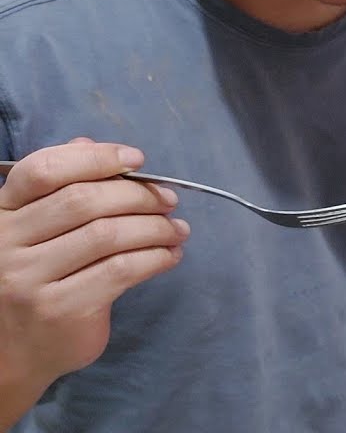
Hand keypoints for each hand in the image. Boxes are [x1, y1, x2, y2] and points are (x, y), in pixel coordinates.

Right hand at [0, 140, 188, 424]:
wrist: (13, 353)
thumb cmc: (35, 280)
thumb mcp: (35, 231)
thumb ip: (58, 187)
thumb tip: (90, 144)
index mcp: (1, 214)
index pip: (42, 170)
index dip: (95, 158)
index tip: (137, 159)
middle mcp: (6, 244)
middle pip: (84, 200)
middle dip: (138, 195)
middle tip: (170, 200)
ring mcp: (29, 279)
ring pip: (108, 234)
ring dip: (155, 227)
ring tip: (177, 230)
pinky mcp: (60, 309)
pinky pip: (121, 270)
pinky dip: (155, 258)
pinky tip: (169, 256)